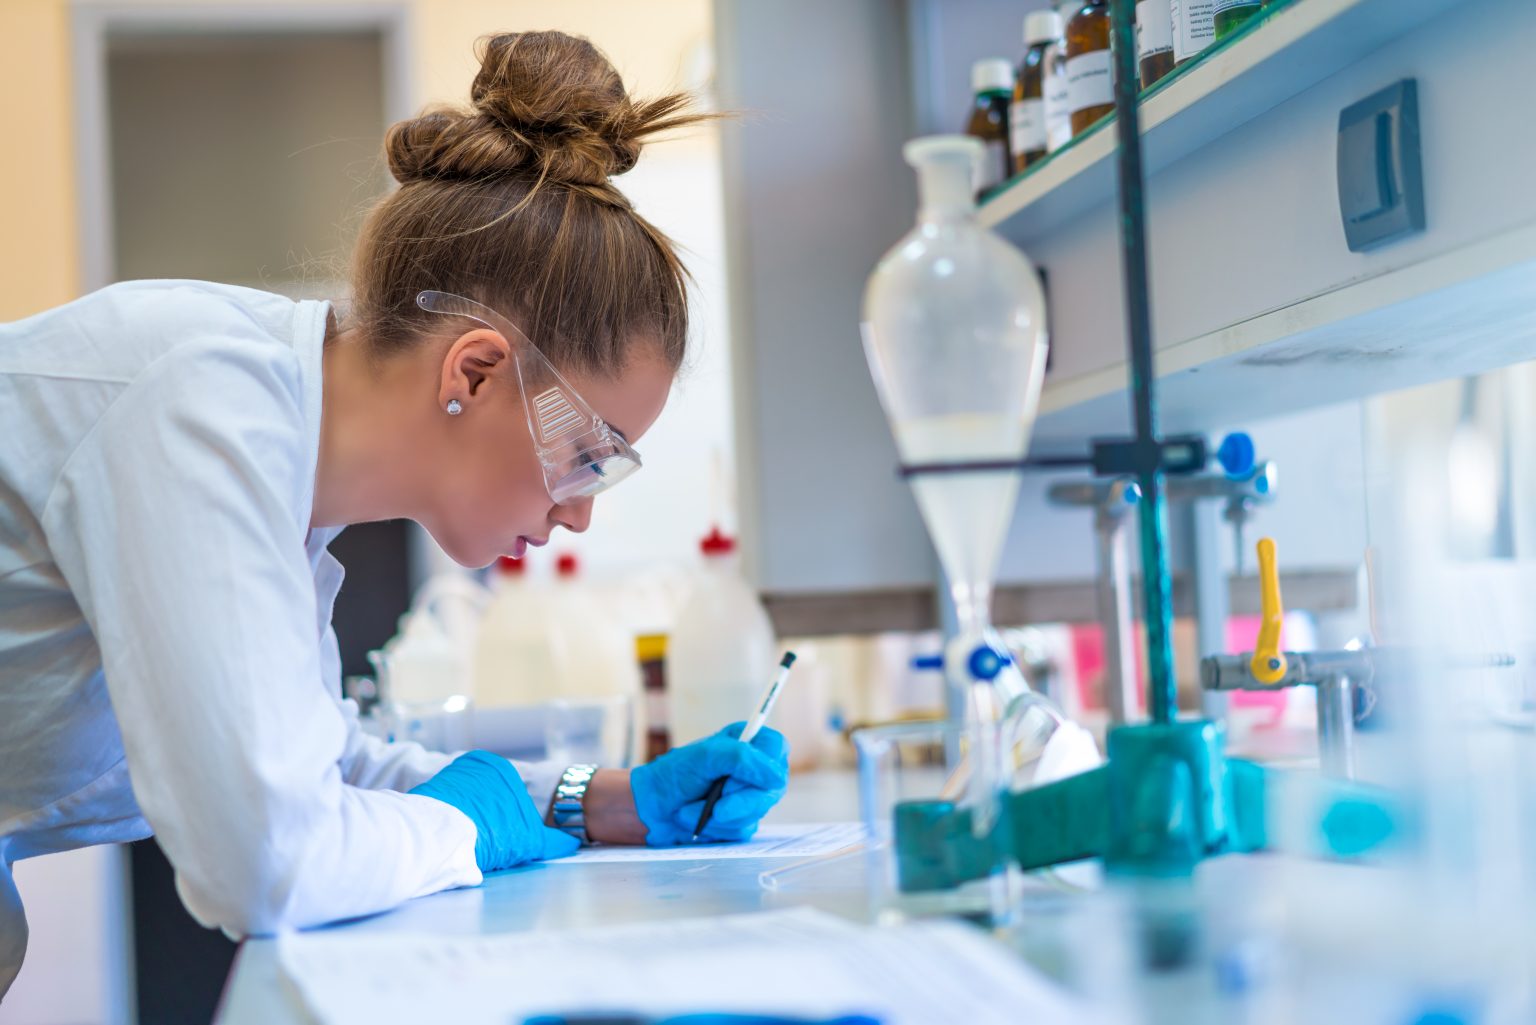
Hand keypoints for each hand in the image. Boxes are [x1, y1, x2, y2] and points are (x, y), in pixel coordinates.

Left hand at [409, 751, 579, 871]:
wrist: (442, 834)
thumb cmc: (493, 832)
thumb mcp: (531, 840)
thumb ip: (553, 841)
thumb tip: (571, 843)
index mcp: (501, 769)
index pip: (512, 800)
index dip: (512, 825)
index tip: (506, 842)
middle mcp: (472, 766)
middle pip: (487, 801)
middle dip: (489, 822)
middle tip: (487, 846)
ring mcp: (446, 778)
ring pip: (464, 806)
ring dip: (467, 823)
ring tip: (467, 845)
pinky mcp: (425, 792)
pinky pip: (443, 810)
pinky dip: (448, 824)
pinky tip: (451, 840)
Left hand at [629, 723, 788, 845]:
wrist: (649, 810)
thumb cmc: (673, 775)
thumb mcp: (705, 756)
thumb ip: (742, 758)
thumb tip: (775, 778)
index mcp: (746, 743)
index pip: (776, 747)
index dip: (766, 763)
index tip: (741, 775)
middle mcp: (751, 769)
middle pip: (772, 786)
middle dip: (738, 798)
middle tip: (714, 799)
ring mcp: (747, 796)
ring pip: (756, 811)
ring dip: (719, 814)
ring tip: (691, 808)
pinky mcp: (739, 821)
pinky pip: (742, 830)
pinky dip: (715, 828)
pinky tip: (696, 820)